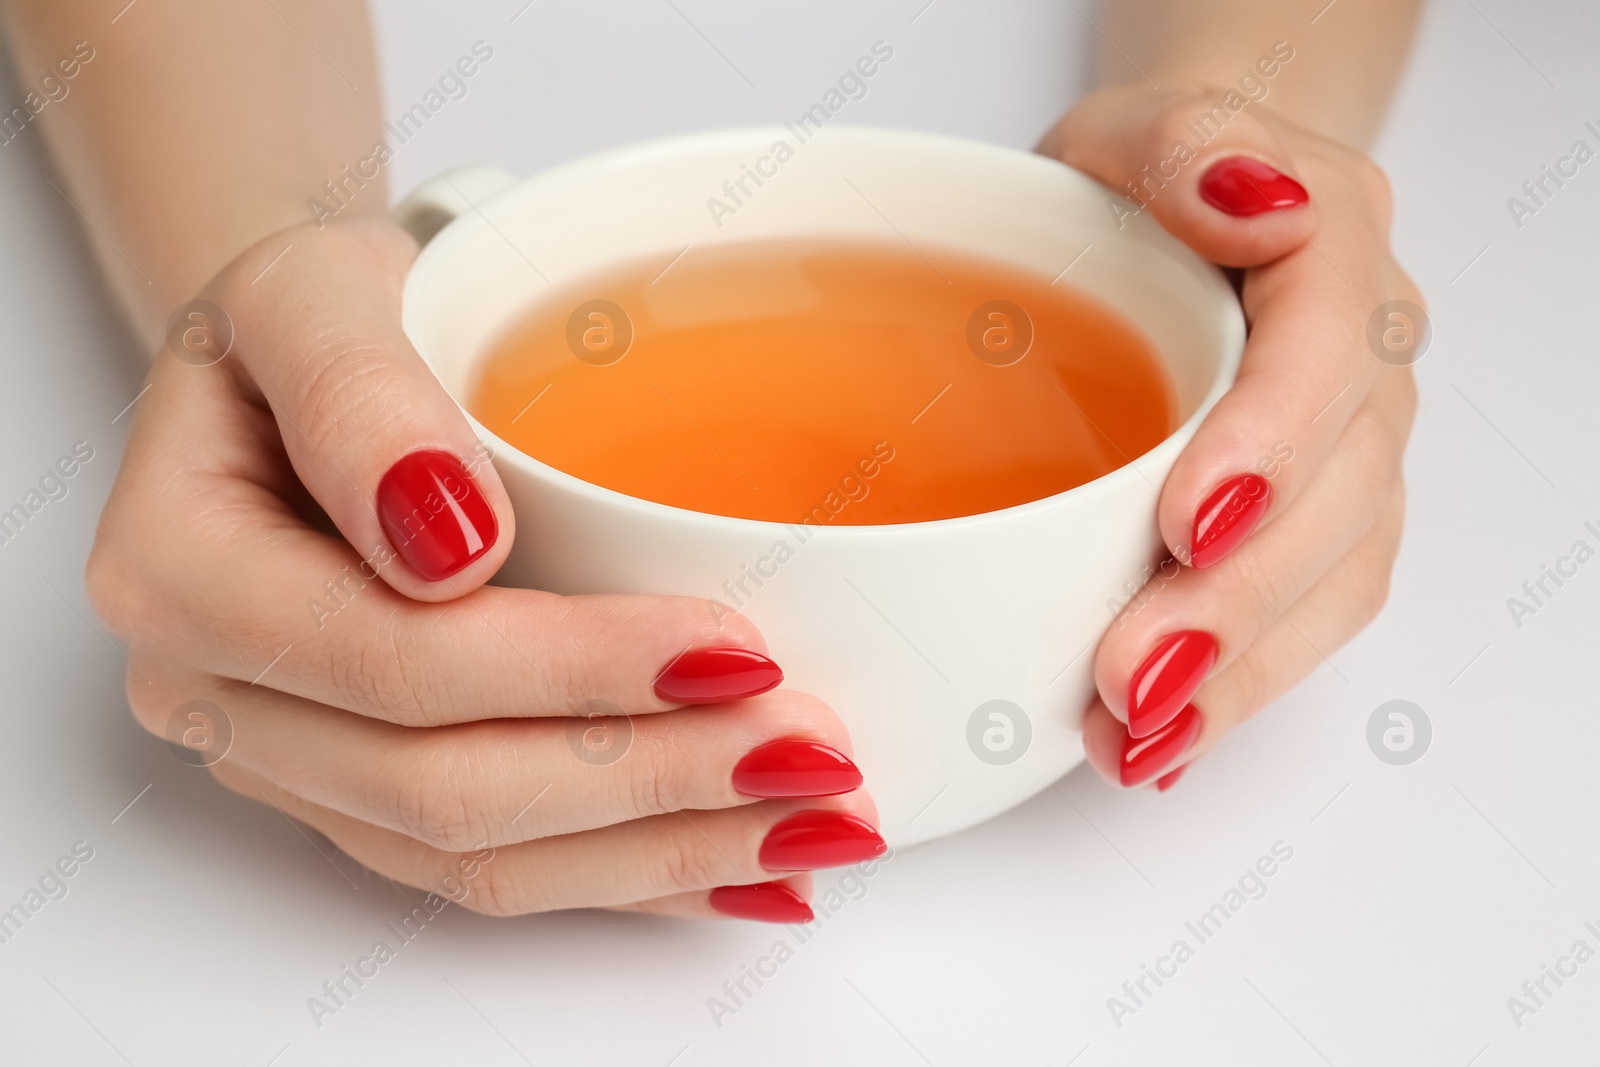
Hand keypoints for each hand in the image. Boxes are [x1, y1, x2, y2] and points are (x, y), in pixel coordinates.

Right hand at [87, 218, 882, 921]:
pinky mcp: (357, 792)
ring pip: (476, 856)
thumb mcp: (314, 292)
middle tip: (814, 754)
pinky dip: (622, 875)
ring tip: (813, 826)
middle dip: (650, 780)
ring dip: (658, 852)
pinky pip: (488, 868)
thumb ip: (358, 399)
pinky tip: (736, 874)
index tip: (737, 647)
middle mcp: (216, 696)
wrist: (309, 365)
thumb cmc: (315, 318)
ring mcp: (288, 760)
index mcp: (182, 574)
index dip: (575, 673)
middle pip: (447, 787)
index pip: (397, 659)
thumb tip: (449, 537)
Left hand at [1037, 85, 1420, 788]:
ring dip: (1239, 671)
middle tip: (1131, 672)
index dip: (1270, 442)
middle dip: (1238, 595)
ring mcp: (1351, 453)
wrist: (1173, 218)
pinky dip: (1236, 687)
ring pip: (1334, 578)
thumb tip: (1254, 205)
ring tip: (1135, 734)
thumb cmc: (1139, 184)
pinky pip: (1306, 617)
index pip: (1330, 348)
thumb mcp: (1129, 131)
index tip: (1184, 521)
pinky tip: (1158, 739)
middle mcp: (1367, 362)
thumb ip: (1189, 148)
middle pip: (1339, 493)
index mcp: (1333, 249)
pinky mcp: (1317, 525)